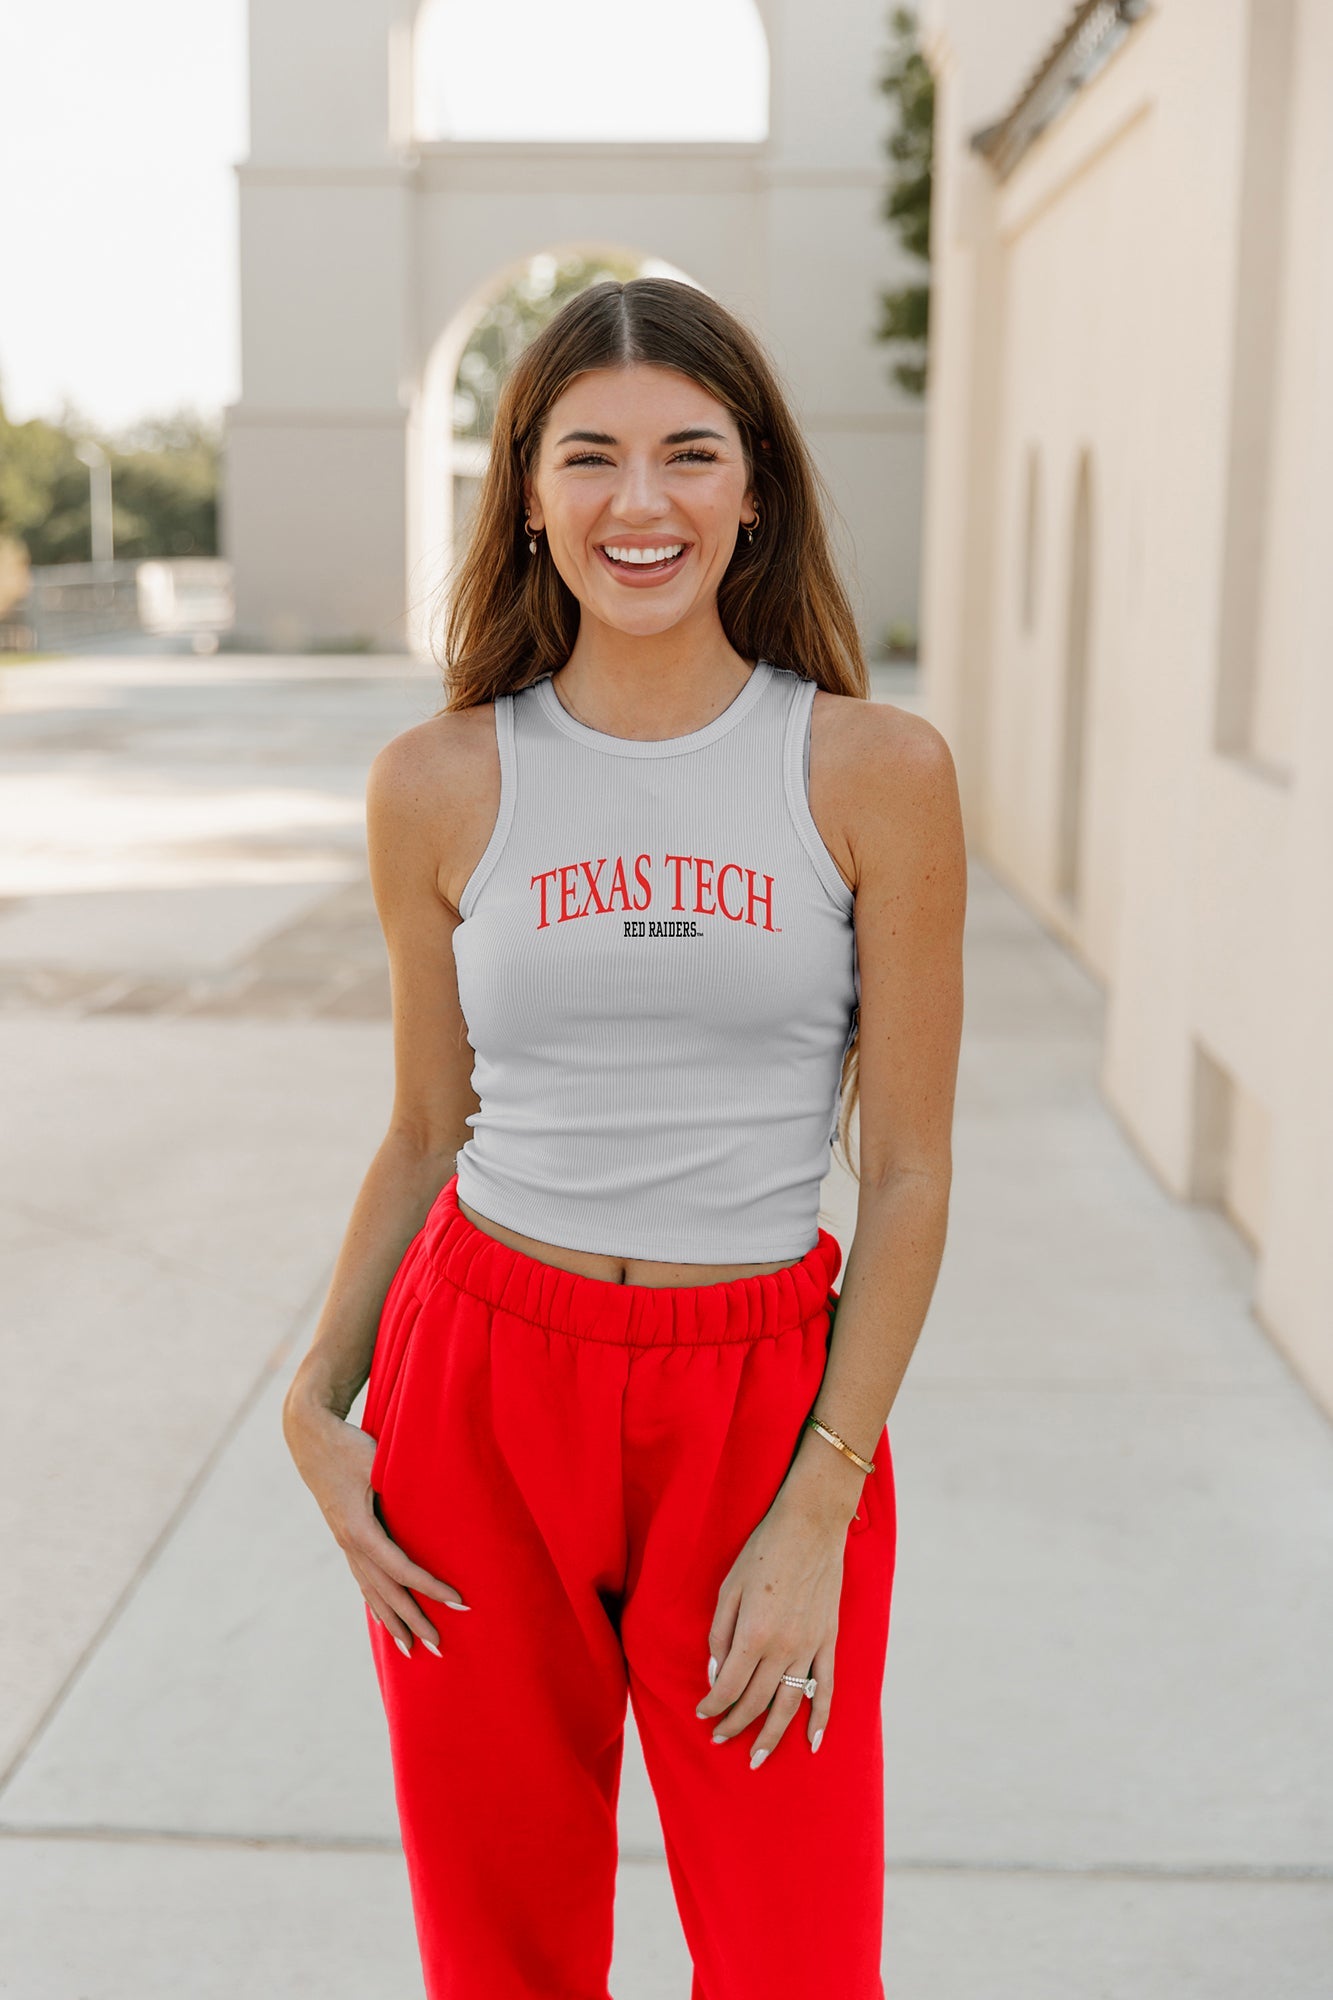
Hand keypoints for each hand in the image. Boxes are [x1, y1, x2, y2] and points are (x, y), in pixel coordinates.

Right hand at [281, 1393, 469, 1655]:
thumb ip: (399, 1481)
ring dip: (393, 1621)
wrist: (310, 1436)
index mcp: (360, 1529)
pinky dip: (375, 1602)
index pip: (401, 1569)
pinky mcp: (344, 1537)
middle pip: (387, 1591)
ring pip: (372, 1591)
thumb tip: (435, 1496)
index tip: (458, 1602)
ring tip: (411, 1649)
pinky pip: (362, 1579)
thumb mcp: (375, 1461)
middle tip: (440, 1648)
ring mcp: (345, 1542)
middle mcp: (350, 1543)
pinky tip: (384, 1618)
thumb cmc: (349, 1444)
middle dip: (413, 1620)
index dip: (430, 1588)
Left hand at [693, 1495, 850, 1766]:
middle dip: (735, 1725)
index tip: (702, 1715)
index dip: (713, 1706)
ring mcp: (810, 1646)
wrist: (811, 1526)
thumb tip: (716, 1672)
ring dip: (772, 1735)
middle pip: (756, 1701)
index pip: (729, 1686)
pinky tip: (813, 1743)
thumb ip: (720, 1633)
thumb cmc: (763, 1551)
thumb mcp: (729, 1586)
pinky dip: (820, 1718)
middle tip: (720, 1739)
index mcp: (754, 1634)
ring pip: (789, 1703)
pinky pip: (826, 1688)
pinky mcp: (829, 1640)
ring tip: (758, 1757)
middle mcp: (783, 1647)